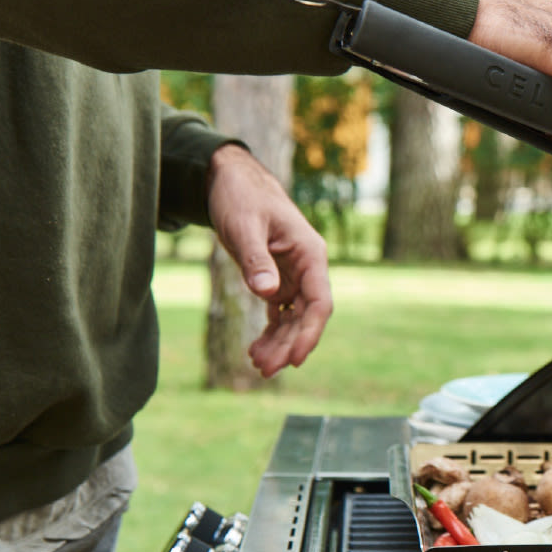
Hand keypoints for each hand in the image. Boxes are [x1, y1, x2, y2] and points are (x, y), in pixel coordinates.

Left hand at [206, 144, 333, 376]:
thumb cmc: (241, 197)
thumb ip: (256, 260)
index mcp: (310, 254)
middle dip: (289, 345)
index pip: (320, 302)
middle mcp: (307, 268)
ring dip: (279, 342)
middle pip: (307, 316)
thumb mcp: (245, 227)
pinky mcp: (276, 279)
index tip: (296, 359)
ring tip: (258, 365)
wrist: (230, 181)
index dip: (311, 332)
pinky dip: (271, 331)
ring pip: (293, 318)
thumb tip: (268, 294)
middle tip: (265, 370)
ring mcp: (292, 275)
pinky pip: (279, 312)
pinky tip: (256, 349)